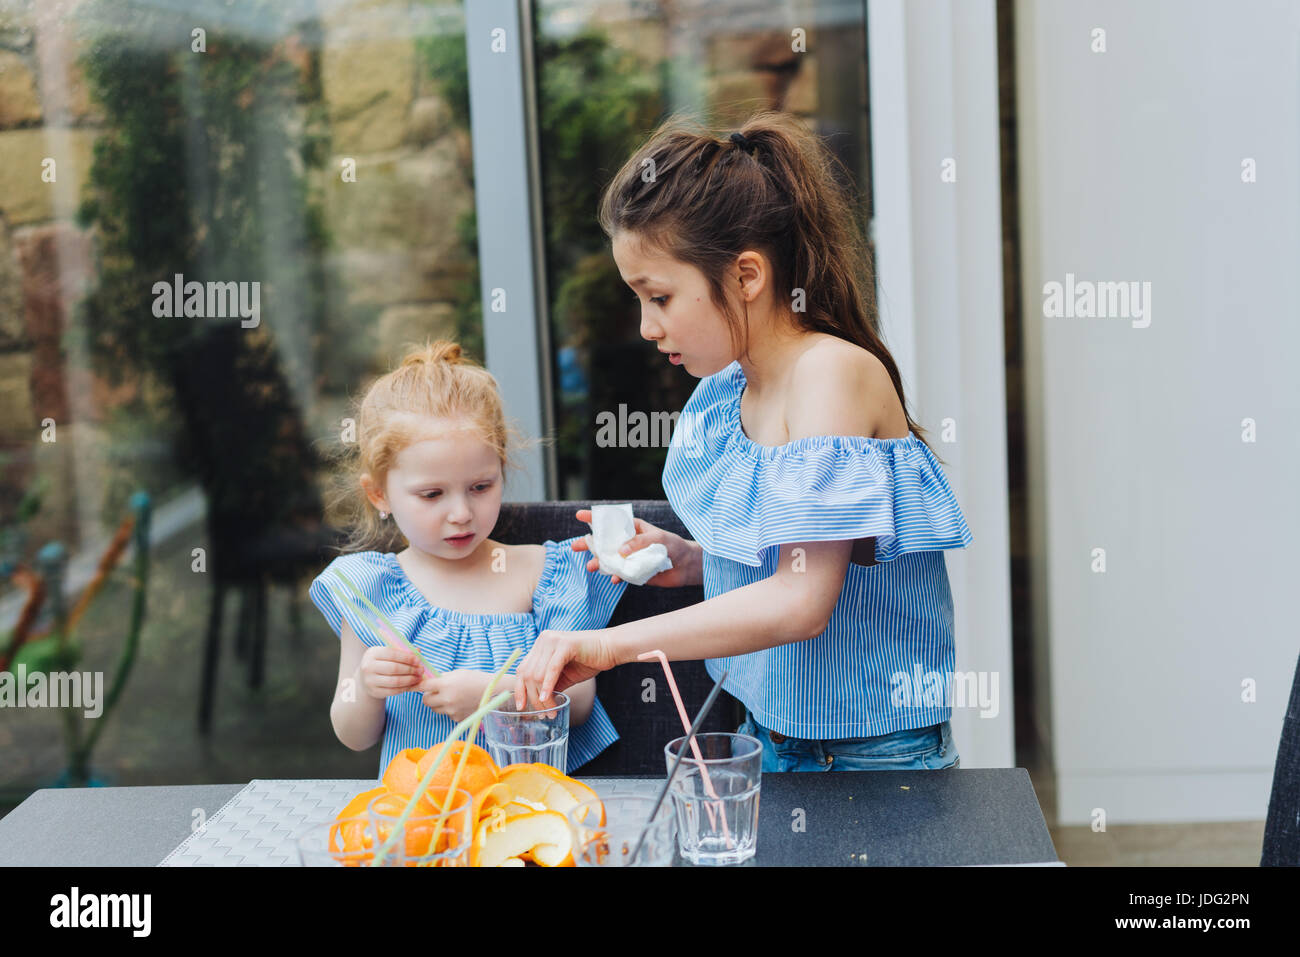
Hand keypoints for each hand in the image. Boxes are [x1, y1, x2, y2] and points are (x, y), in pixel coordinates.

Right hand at [358, 645, 424, 699]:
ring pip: (395, 681)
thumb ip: (402, 651)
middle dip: (410, 669)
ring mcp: (370, 680)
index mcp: (372, 653)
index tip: (418, 660)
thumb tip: (418, 650)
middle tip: (421, 670)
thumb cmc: (381, 663)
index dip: (407, 657)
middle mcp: (368, 667)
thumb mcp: (388, 654)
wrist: (365, 678)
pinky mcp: (374, 692)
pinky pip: (393, 691)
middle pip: (394, 668)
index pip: (392, 654)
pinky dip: (404, 688)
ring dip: (410, 680)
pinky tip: (411, 684)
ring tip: (418, 678)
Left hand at [418, 670, 509, 723]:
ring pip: (435, 709)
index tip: (421, 685)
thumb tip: (429, 681)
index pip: (423, 686)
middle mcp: (446, 699)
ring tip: (451, 697)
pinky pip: (447, 714)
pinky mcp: (457, 718)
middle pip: (426, 701)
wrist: (492, 691)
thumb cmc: (475, 679)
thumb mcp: (457, 673)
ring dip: (438, 703)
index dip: (421, 685)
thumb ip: (442, 678)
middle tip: (436, 692)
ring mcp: (451, 710)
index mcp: (445, 685)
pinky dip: (450, 709)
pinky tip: (460, 703)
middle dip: (428, 696)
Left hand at [514, 628, 617, 708]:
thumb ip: (550, 685)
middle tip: (543, 714)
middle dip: (532, 697)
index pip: (522, 669)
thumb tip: (537, 702)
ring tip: (550, 711)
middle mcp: (544, 639)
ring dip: (542, 697)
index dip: (520, 690)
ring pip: (537, 674)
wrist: (611, 648)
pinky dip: (548, 686)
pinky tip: (548, 699)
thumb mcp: (565, 676)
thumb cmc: (590, 661)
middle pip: (527, 674)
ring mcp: (553, 640)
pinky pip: (551, 669)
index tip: (522, 707)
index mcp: (541, 645)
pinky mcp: (565, 644)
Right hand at [572, 508, 696, 587]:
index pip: (612, 521)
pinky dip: (616, 576)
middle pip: (605, 542)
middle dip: (590, 544)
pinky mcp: (635, 572)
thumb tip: (620, 551)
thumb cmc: (674, 546)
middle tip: (575, 547)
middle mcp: (629, 542)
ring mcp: (630, 558)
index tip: (579, 515)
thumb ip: (639, 542)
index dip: (595, 518)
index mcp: (633, 528)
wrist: (686, 567)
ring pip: (610, 559)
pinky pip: (621, 574)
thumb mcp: (658, 538)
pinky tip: (614, 579)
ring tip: (591, 567)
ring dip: (599, 563)